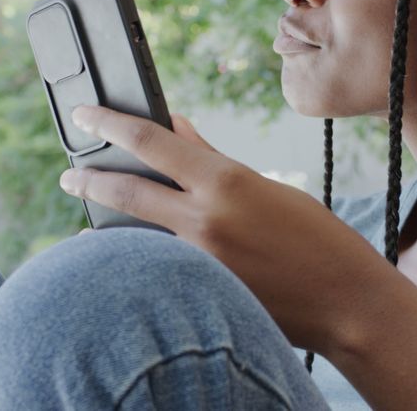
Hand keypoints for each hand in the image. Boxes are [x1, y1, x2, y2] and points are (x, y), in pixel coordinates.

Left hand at [61, 106, 398, 353]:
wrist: (345, 301)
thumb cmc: (316, 239)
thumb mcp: (265, 188)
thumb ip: (214, 162)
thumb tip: (177, 131)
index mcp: (225, 181)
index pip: (151, 141)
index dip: (110, 124)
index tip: (85, 115)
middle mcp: (204, 220)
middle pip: (127, 191)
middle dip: (90, 179)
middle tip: (70, 173)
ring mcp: (198, 262)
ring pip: (137, 234)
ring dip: (113, 226)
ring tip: (93, 223)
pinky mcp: (200, 292)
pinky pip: (160, 266)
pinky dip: (145, 258)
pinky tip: (135, 260)